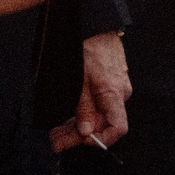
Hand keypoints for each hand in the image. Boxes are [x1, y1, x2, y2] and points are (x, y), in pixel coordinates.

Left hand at [54, 31, 131, 151]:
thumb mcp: (80, 78)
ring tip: (56, 135)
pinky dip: (81, 118)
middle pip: (101, 126)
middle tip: (56, 142)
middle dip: (78, 137)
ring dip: (76, 129)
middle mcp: (118, 97)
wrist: (101, 31)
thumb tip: (85, 131)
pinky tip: (66, 124)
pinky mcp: (107, 91)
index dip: (102, 139)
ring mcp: (113, 94)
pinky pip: (96, 110)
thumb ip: (83, 106)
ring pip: (96, 119)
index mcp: (114, 94)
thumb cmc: (91, 50)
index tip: (83, 141)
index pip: (118, 127)